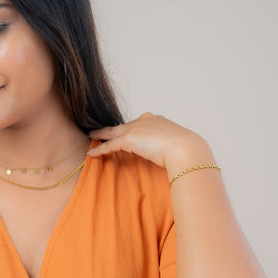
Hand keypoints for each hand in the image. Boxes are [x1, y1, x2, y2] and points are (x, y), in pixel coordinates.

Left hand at [88, 112, 212, 174]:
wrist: (185, 149)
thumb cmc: (186, 150)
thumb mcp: (176, 145)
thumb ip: (167, 147)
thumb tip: (168, 157)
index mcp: (156, 120)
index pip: (138, 124)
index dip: (130, 129)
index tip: (123, 133)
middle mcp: (144, 120)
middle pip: (123, 126)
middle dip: (112, 129)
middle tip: (101, 131)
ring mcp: (135, 128)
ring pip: (112, 132)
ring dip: (101, 135)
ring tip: (92, 138)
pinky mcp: (128, 139)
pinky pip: (109, 145)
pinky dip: (100, 149)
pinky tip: (92, 154)